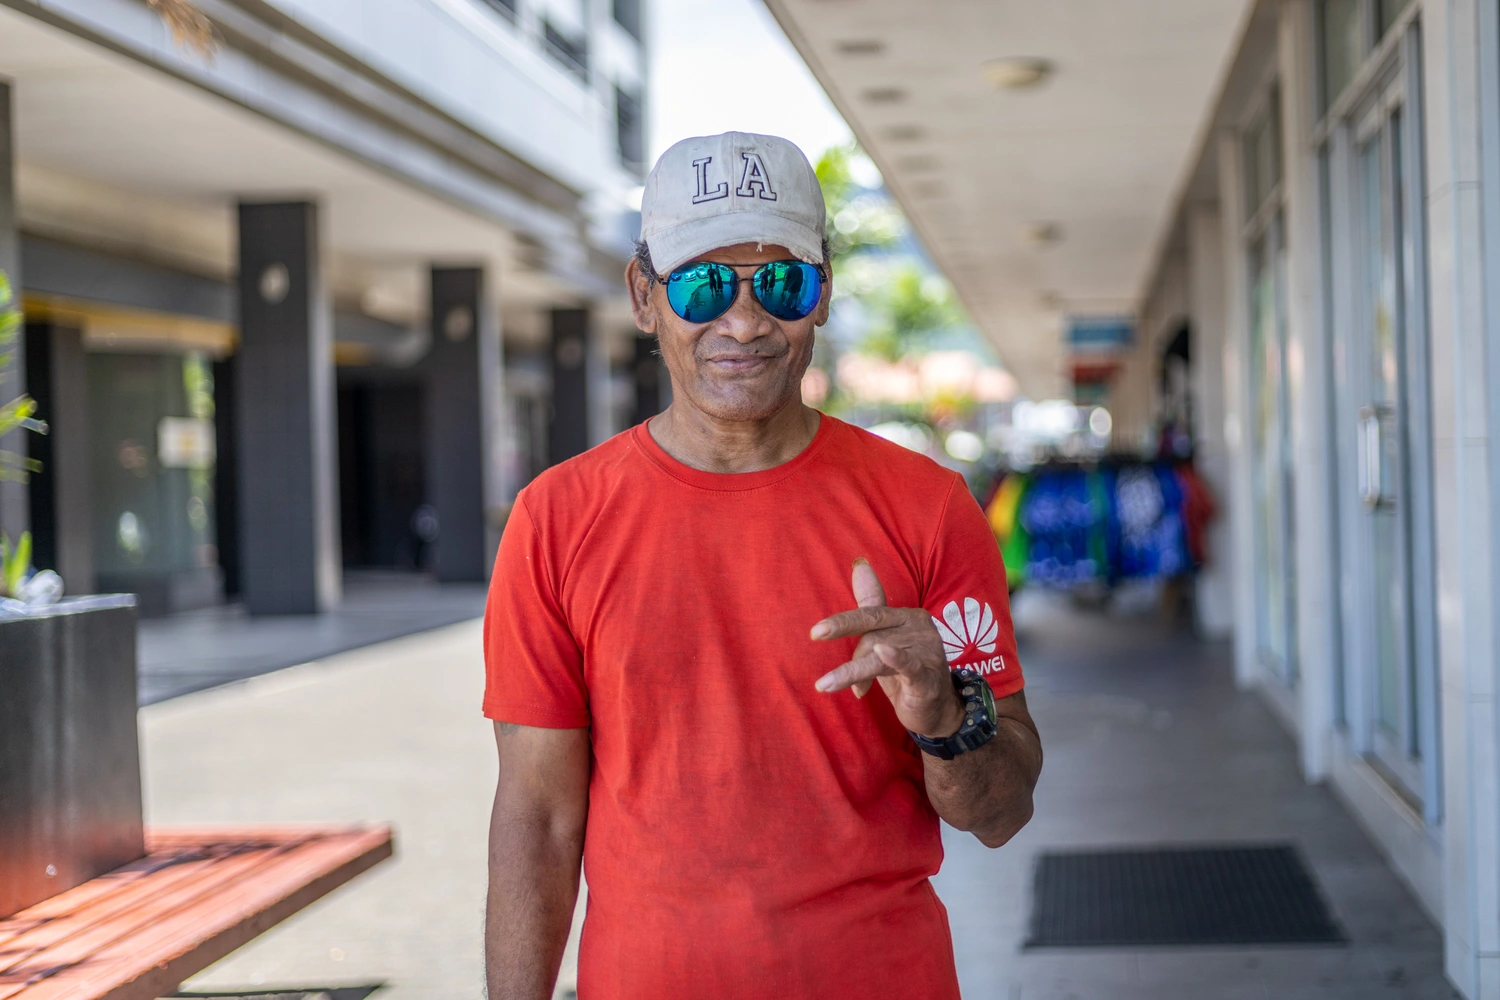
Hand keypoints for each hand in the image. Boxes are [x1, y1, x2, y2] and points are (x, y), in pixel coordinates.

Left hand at [810, 560, 964, 738]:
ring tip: (825, 684)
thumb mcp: (885, 638)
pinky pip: (909, 664)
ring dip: (851, 672)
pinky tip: (883, 653)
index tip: (816, 628)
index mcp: (906, 616)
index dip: (844, 620)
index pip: (870, 615)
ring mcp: (926, 651)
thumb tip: (859, 564)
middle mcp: (918, 628)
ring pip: (879, 654)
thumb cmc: (907, 671)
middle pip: (873, 630)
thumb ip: (871, 604)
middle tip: (815, 634)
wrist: (937, 710)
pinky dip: (896, 658)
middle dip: (844, 630)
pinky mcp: (928, 676)